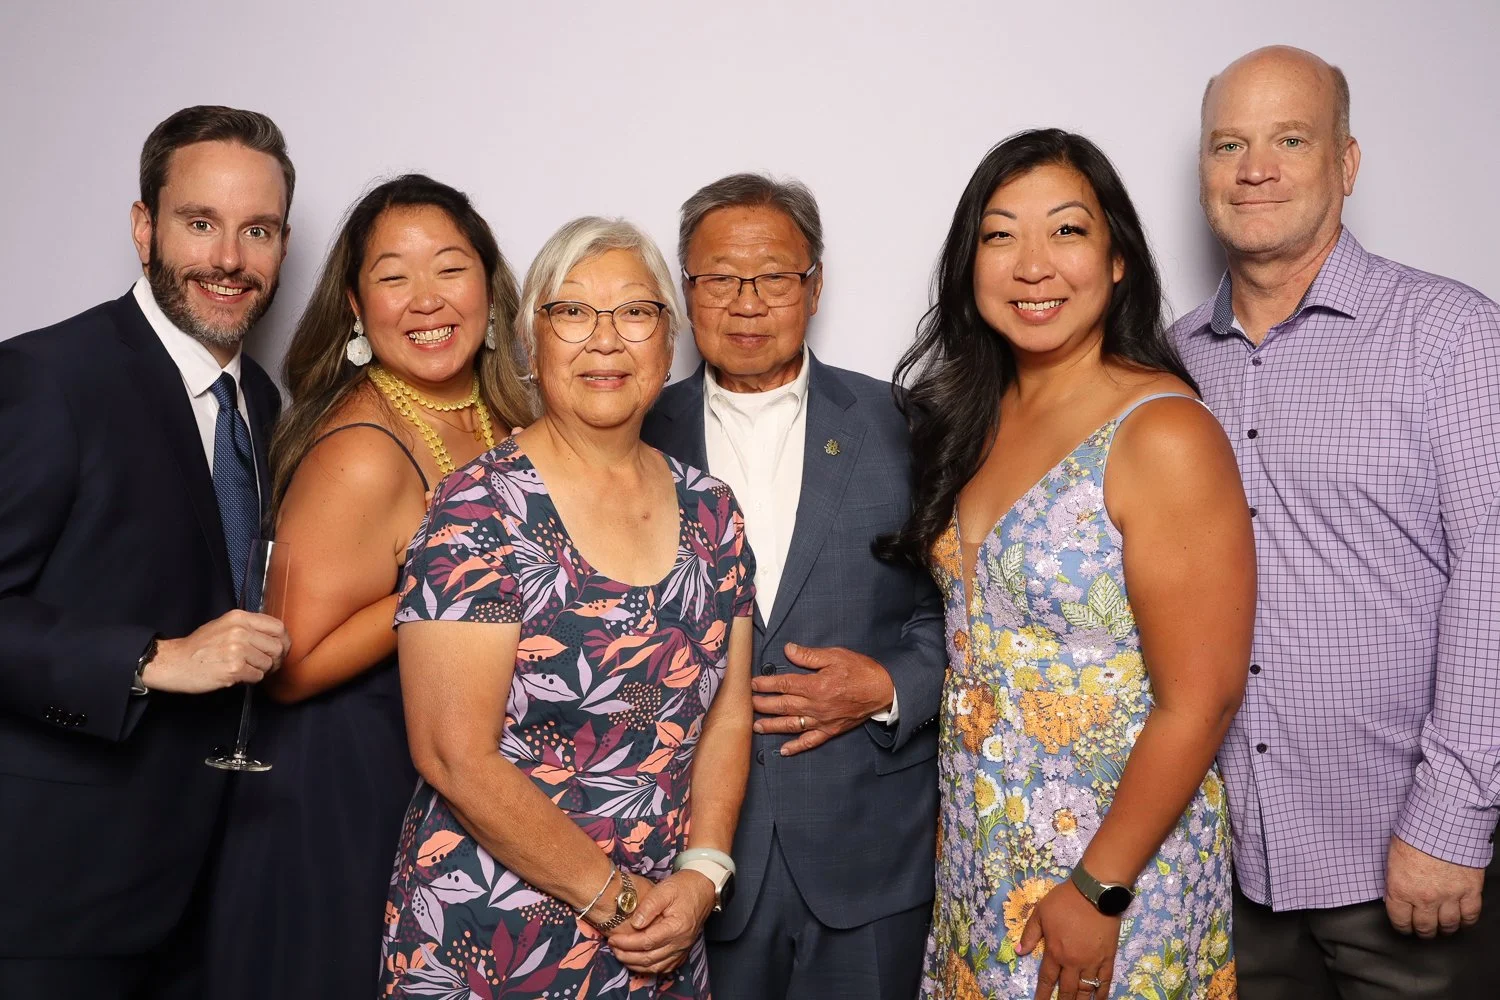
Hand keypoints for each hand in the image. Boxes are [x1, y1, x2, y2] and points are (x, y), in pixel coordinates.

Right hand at [141, 610, 290, 693]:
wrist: (173, 662)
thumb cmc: (199, 647)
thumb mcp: (224, 626)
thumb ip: (249, 628)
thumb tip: (275, 638)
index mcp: (240, 618)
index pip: (278, 627)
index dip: (283, 642)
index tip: (280, 650)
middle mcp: (240, 631)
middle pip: (277, 647)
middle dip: (275, 660)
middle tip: (265, 666)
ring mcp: (237, 650)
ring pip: (268, 664)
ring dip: (260, 671)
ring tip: (245, 670)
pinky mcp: (234, 669)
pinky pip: (257, 677)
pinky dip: (250, 680)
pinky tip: (237, 676)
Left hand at [607, 871, 713, 975]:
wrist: (703, 889)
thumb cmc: (684, 887)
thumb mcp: (664, 890)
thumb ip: (648, 906)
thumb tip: (634, 924)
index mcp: (676, 927)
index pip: (646, 942)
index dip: (627, 942)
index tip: (613, 938)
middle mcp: (680, 943)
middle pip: (649, 958)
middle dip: (627, 955)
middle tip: (612, 947)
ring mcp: (683, 949)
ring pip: (656, 967)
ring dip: (635, 964)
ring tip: (620, 954)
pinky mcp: (682, 952)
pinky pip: (664, 967)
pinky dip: (649, 968)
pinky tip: (637, 961)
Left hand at [750, 643, 895, 755]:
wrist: (884, 690)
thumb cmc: (860, 670)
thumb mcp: (835, 655)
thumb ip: (809, 655)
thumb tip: (788, 650)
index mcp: (816, 686)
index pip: (784, 685)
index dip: (766, 684)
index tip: (752, 683)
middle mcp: (816, 706)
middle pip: (783, 706)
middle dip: (763, 705)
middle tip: (747, 703)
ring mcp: (823, 721)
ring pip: (792, 725)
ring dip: (772, 726)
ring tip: (756, 726)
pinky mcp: (831, 730)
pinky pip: (811, 741)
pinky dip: (797, 747)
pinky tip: (783, 751)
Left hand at [1018, 879, 1119, 999]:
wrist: (1094, 892)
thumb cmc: (1064, 900)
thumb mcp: (1040, 912)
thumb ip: (1029, 934)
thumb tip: (1018, 951)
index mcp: (1055, 951)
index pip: (1047, 979)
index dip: (1043, 994)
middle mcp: (1073, 962)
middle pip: (1067, 990)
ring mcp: (1092, 962)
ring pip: (1085, 990)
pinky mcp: (1108, 958)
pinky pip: (1105, 981)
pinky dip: (1101, 994)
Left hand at [1385, 835, 1483, 936]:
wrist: (1442, 822)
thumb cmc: (1414, 832)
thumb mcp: (1393, 857)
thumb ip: (1395, 879)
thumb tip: (1395, 893)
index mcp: (1401, 889)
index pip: (1399, 920)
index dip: (1402, 926)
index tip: (1404, 927)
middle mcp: (1424, 897)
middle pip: (1425, 927)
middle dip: (1423, 931)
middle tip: (1424, 930)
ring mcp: (1449, 896)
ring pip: (1448, 925)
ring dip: (1445, 928)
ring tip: (1442, 927)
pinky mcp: (1470, 890)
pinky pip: (1471, 915)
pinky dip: (1467, 920)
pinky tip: (1463, 920)